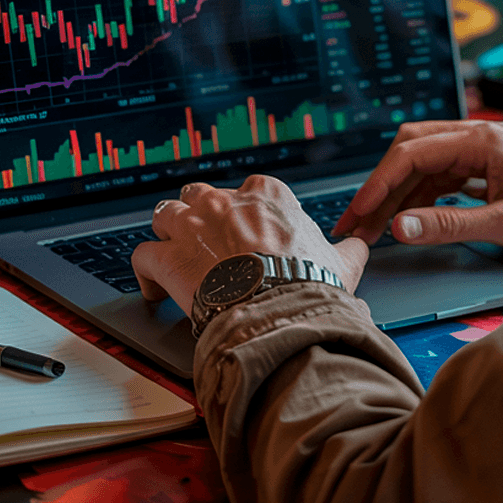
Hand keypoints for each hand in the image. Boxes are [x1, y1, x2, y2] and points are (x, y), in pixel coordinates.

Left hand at [130, 174, 368, 316]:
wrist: (279, 313)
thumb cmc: (308, 286)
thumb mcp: (341, 262)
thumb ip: (349, 249)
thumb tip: (361, 245)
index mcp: (267, 195)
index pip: (247, 189)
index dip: (243, 212)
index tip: (245, 231)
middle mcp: (225, 201)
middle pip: (199, 194)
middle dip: (199, 215)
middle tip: (205, 240)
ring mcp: (192, 225)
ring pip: (165, 214)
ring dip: (167, 234)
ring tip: (172, 254)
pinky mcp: (168, 256)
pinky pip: (142, 255)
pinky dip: (145, 272)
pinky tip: (154, 289)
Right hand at [332, 119, 502, 253]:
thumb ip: (451, 224)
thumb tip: (401, 226)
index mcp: (483, 139)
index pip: (412, 153)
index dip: (379, 183)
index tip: (359, 212)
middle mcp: (478, 135)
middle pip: (410, 150)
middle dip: (380, 185)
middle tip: (356, 221)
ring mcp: (483, 148)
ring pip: (423, 162)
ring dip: (397, 192)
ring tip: (375, 226)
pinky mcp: (488, 164)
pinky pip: (441, 173)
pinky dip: (420, 194)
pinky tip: (411, 216)